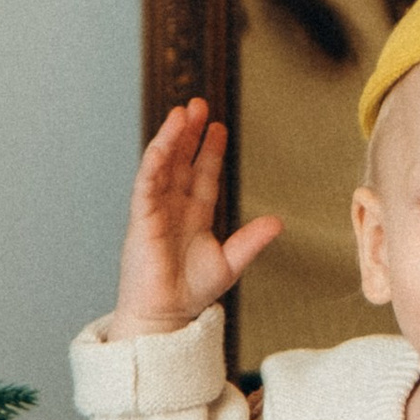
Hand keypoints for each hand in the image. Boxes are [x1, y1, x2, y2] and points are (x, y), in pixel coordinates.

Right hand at [107, 99, 280, 335]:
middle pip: (181, 161)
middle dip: (188, 133)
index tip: (219, 126)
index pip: (202, 174)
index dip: (210, 150)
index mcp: (194, 214)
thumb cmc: (191, 292)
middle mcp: (173, 207)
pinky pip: (146, 184)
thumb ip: (251, 240)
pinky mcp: (141, 219)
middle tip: (198, 104)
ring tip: (181, 112)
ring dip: (171, 138)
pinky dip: (154, 162)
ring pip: (162, 165)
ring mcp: (156, 210)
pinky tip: (163, 143)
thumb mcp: (230, 262)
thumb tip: (278, 222)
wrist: (167, 315)